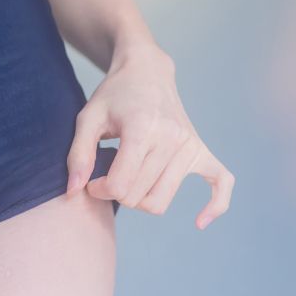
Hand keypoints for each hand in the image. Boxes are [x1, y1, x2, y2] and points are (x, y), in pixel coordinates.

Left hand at [65, 43, 234, 229]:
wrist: (146, 72)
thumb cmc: (114, 96)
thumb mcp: (88, 118)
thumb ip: (78, 155)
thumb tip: (74, 191)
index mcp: (143, 128)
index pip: (120, 186)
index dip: (98, 190)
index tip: (91, 180)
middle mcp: (172, 138)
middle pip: (138, 197)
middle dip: (115, 194)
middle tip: (105, 176)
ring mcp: (190, 145)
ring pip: (161, 201)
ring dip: (139, 199)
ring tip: (128, 178)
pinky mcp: (201, 150)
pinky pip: (221, 183)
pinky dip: (215, 205)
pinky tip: (199, 222)